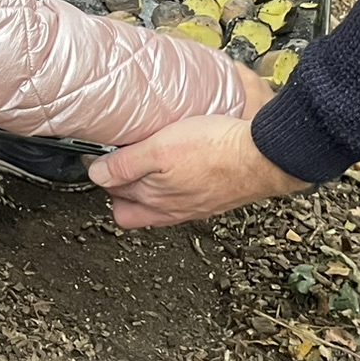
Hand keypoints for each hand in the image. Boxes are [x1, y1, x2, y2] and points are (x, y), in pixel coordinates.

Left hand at [88, 83, 309, 228]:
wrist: (263, 157)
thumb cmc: (215, 152)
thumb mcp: (159, 151)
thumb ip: (125, 165)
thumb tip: (96, 175)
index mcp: (155, 202)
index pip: (115, 197)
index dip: (103, 174)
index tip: (100, 155)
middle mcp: (174, 210)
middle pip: (134, 207)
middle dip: (121, 186)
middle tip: (120, 158)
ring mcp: (195, 206)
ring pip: (159, 204)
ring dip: (148, 186)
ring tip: (146, 160)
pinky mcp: (214, 197)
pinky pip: (183, 197)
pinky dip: (174, 185)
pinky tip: (179, 165)